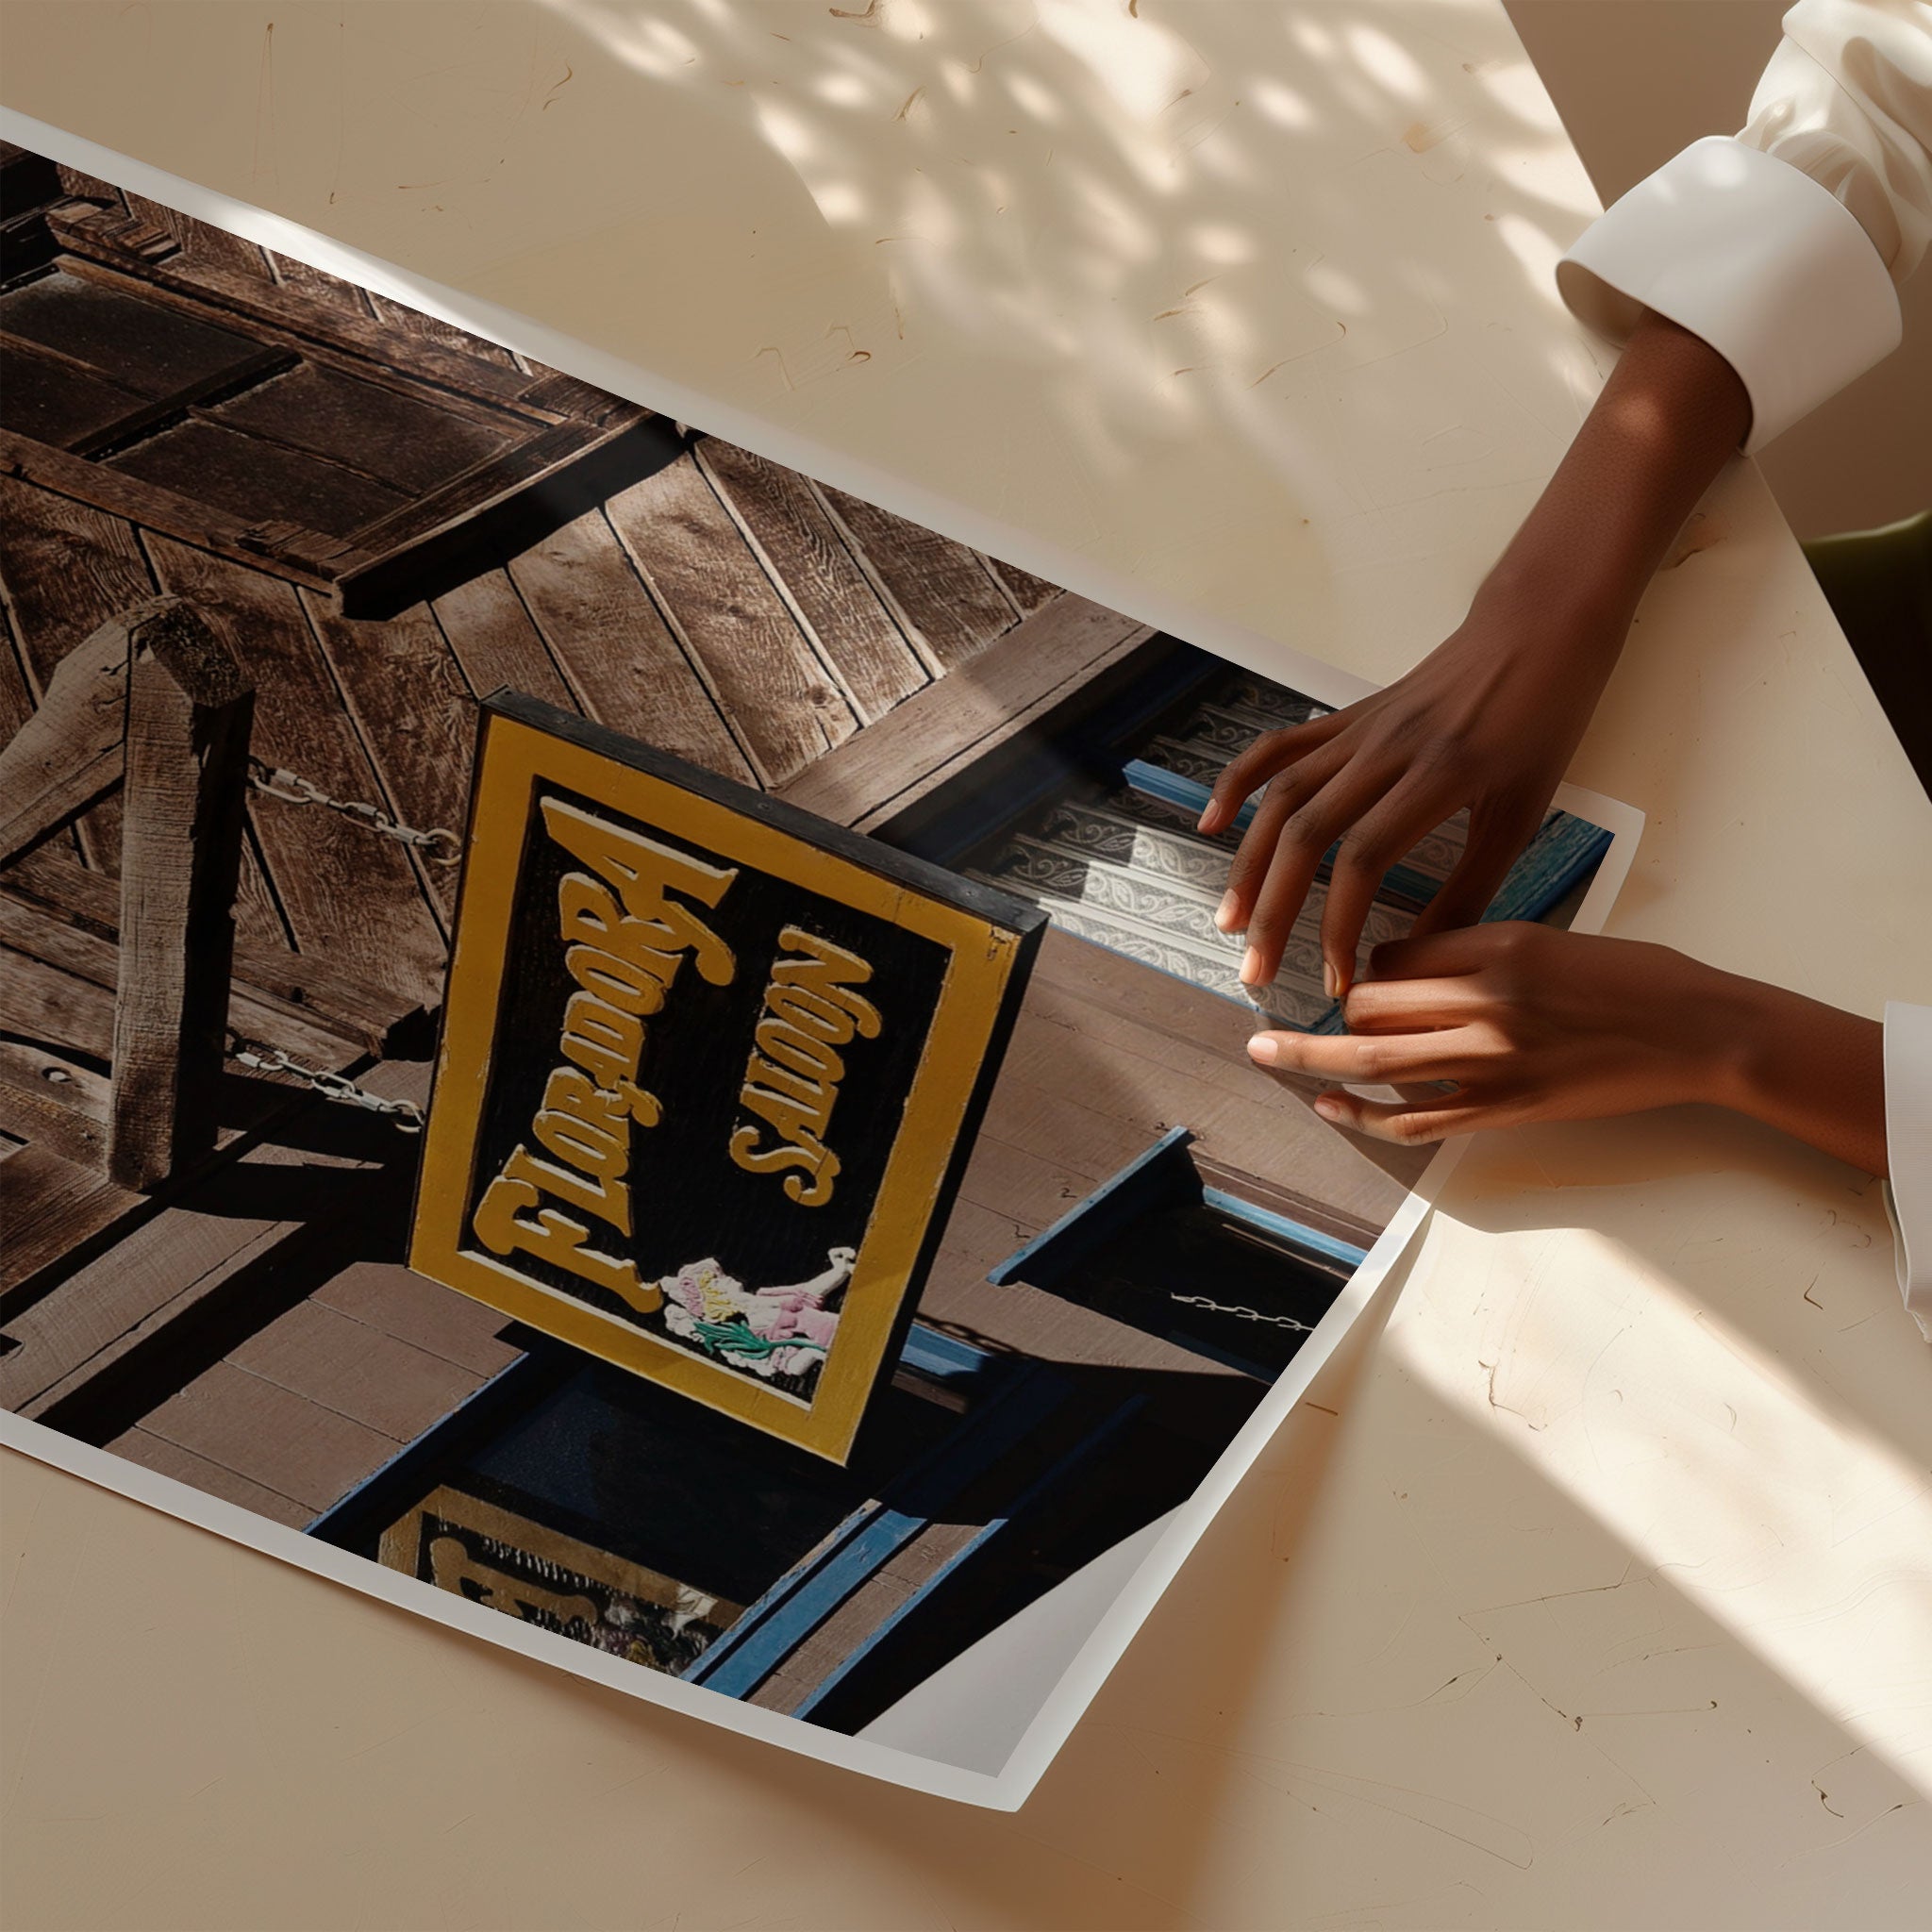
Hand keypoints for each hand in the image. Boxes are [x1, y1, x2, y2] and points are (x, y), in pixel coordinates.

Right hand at [1203, 310, 1751, 997]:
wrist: (1537, 628)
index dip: (1339, 926)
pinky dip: (1238, 783)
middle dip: (1275, 911)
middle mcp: (1387, 750)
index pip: (1364, 860)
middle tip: (1257, 971)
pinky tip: (1213, 824)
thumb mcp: (1523, 811)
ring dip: (1248, 864)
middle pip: (1307, 835)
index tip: (1337, 981)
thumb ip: (1474, 885)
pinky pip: (1280, 750)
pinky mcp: (1348, 718)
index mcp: (1439, 776)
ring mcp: (1360, 730)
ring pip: (1282, 798)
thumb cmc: (1544, 720)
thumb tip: (1425, 954)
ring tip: (1230, 921)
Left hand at [1247, 924, 1887, 1175]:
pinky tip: (1328, 1106)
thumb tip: (1403, 965)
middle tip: (1308, 1012)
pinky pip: (1415, 1118)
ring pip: (1376, 1058)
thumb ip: (1478, 949)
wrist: (1699, 1032)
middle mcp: (1487, 1000)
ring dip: (1312, 1055)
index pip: (1395, 951)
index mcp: (1499, 944)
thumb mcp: (1550, 938)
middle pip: (1372, 1001)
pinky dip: (1362, 1114)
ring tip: (1264, 1050)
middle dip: (1339, 1010)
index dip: (1369, 964)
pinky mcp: (1506, 1109)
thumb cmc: (1635, 978)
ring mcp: (1493, 1061)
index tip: (1365, 973)